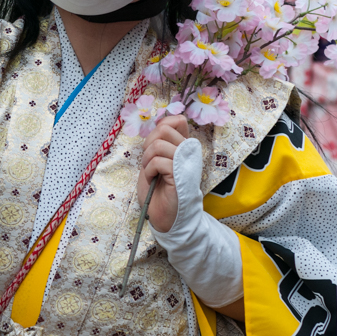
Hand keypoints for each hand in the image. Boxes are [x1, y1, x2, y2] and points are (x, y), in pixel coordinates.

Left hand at [137, 116, 190, 233]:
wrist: (164, 215)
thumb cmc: (158, 189)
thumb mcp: (154, 160)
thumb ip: (158, 142)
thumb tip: (160, 125)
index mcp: (184, 146)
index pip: (177, 120)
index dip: (160, 128)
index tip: (154, 146)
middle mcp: (189, 151)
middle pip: (164, 129)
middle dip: (148, 145)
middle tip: (149, 162)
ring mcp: (187, 162)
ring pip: (158, 145)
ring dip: (147, 160)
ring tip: (151, 172)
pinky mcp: (181, 174)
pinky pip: (158, 162)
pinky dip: (149, 171)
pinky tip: (153, 179)